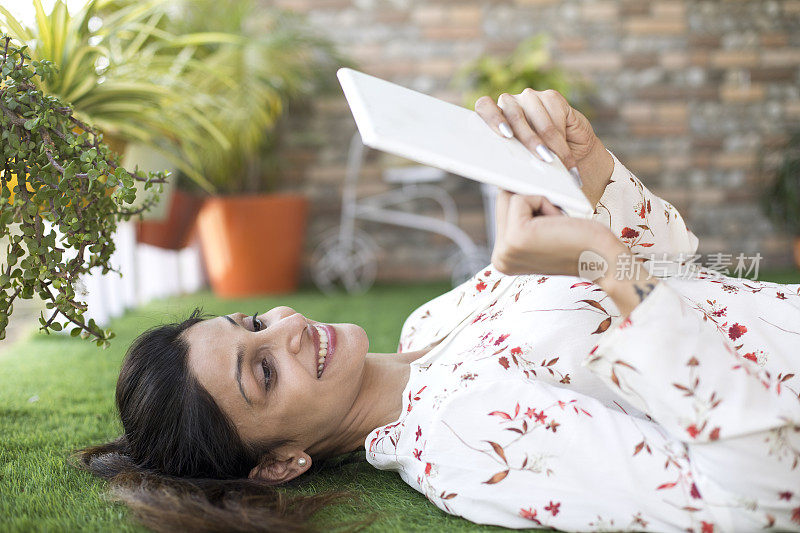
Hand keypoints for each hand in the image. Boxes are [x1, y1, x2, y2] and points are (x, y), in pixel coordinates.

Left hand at [475, 89, 612, 205]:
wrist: (566, 157)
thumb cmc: (536, 165)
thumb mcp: (519, 168)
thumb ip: (509, 165)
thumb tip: (504, 177)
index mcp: (495, 119)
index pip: (485, 107)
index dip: (493, 118)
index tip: (505, 135)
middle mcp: (510, 104)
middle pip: (515, 116)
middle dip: (531, 141)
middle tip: (543, 159)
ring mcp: (530, 98)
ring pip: (540, 121)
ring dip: (553, 146)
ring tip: (561, 165)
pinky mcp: (551, 97)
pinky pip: (556, 115)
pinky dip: (563, 139)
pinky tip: (567, 154)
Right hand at [491, 190, 659, 315]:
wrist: (605, 261)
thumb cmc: (582, 244)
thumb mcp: (541, 232)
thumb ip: (520, 217)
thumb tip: (507, 184)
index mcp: (502, 258)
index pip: (502, 212)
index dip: (526, 208)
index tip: (544, 221)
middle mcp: (500, 257)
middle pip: (502, 201)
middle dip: (531, 204)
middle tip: (554, 227)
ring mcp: (505, 249)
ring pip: (510, 197)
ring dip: (539, 204)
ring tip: (556, 228)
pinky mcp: (516, 236)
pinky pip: (521, 198)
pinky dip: (544, 204)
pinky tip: (558, 225)